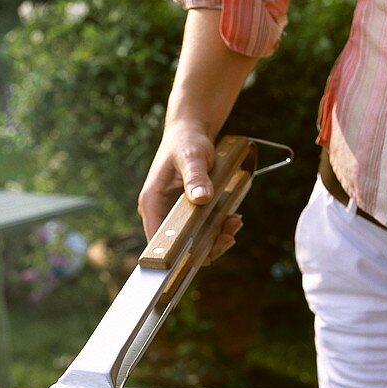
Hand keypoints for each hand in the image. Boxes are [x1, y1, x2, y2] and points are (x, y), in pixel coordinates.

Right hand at [137, 120, 241, 259]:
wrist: (192, 131)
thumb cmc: (187, 141)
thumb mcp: (192, 157)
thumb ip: (195, 177)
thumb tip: (201, 198)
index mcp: (152, 203)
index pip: (157, 242)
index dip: (175, 256)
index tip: (201, 254)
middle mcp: (160, 213)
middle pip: (177, 247)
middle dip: (205, 247)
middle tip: (228, 236)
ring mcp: (175, 215)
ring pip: (193, 242)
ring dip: (216, 239)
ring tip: (234, 223)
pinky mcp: (189, 213)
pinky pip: (203, 230)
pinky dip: (218, 228)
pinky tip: (232, 218)